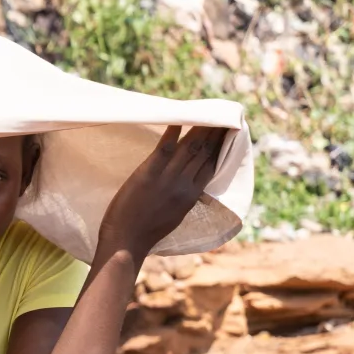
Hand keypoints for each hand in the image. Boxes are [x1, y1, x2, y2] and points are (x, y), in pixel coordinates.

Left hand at [98, 125, 232, 256]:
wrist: (126, 241)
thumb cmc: (146, 232)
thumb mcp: (175, 215)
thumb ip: (185, 198)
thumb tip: (192, 186)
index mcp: (191, 196)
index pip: (211, 166)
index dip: (220, 148)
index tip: (227, 133)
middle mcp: (184, 184)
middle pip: (204, 152)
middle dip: (215, 133)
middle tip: (224, 116)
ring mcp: (167, 178)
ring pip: (189, 147)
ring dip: (201, 127)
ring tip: (209, 113)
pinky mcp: (149, 173)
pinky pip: (164, 148)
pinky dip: (172, 131)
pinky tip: (179, 117)